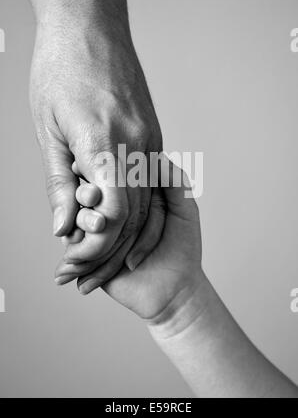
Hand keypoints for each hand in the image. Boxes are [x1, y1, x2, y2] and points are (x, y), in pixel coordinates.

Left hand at [30, 0, 161, 273]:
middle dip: (111, 250)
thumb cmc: (61, 69)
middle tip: (88, 271)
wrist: (91, 24)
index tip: (75, 262)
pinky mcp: (153, 134)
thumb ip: (60, 183)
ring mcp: (150, 139)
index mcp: (104, 144)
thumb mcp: (48, 130)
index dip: (95, 247)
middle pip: (133, 215)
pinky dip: (135, 208)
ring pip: (145, 202)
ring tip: (104, 255)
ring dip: (126, 234)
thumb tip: (64, 226)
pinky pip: (149, 181)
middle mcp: (137, 145)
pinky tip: (121, 221)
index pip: (111, 216)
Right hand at [56, 157, 202, 324]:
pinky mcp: (91, 258)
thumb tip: (157, 156)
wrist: (175, 290)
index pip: (108, 176)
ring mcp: (98, 235)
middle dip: (84, 195)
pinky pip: (76, 253)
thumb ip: (175, 183)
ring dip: (77, 222)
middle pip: (88, 197)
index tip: (95, 164)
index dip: (100, 171)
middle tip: (90, 197)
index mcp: (128, 195)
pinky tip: (71, 254)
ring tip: (84, 228)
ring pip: (79, 222)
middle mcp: (110, 212)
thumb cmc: (183, 247)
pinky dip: (71, 255)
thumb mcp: (184, 210)